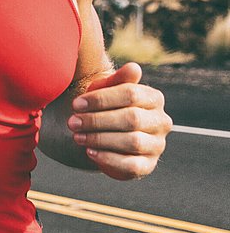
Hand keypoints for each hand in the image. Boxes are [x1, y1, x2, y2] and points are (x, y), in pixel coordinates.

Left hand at [67, 63, 169, 180]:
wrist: (107, 137)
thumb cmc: (106, 108)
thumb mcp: (107, 91)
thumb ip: (116, 79)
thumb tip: (133, 68)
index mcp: (153, 98)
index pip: (131, 94)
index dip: (101, 99)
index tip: (76, 104)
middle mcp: (161, 121)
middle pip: (131, 118)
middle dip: (97, 120)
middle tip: (72, 122)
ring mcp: (157, 144)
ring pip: (132, 141)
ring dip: (100, 139)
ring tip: (77, 136)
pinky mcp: (147, 165)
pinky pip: (131, 164)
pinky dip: (108, 158)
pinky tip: (89, 152)